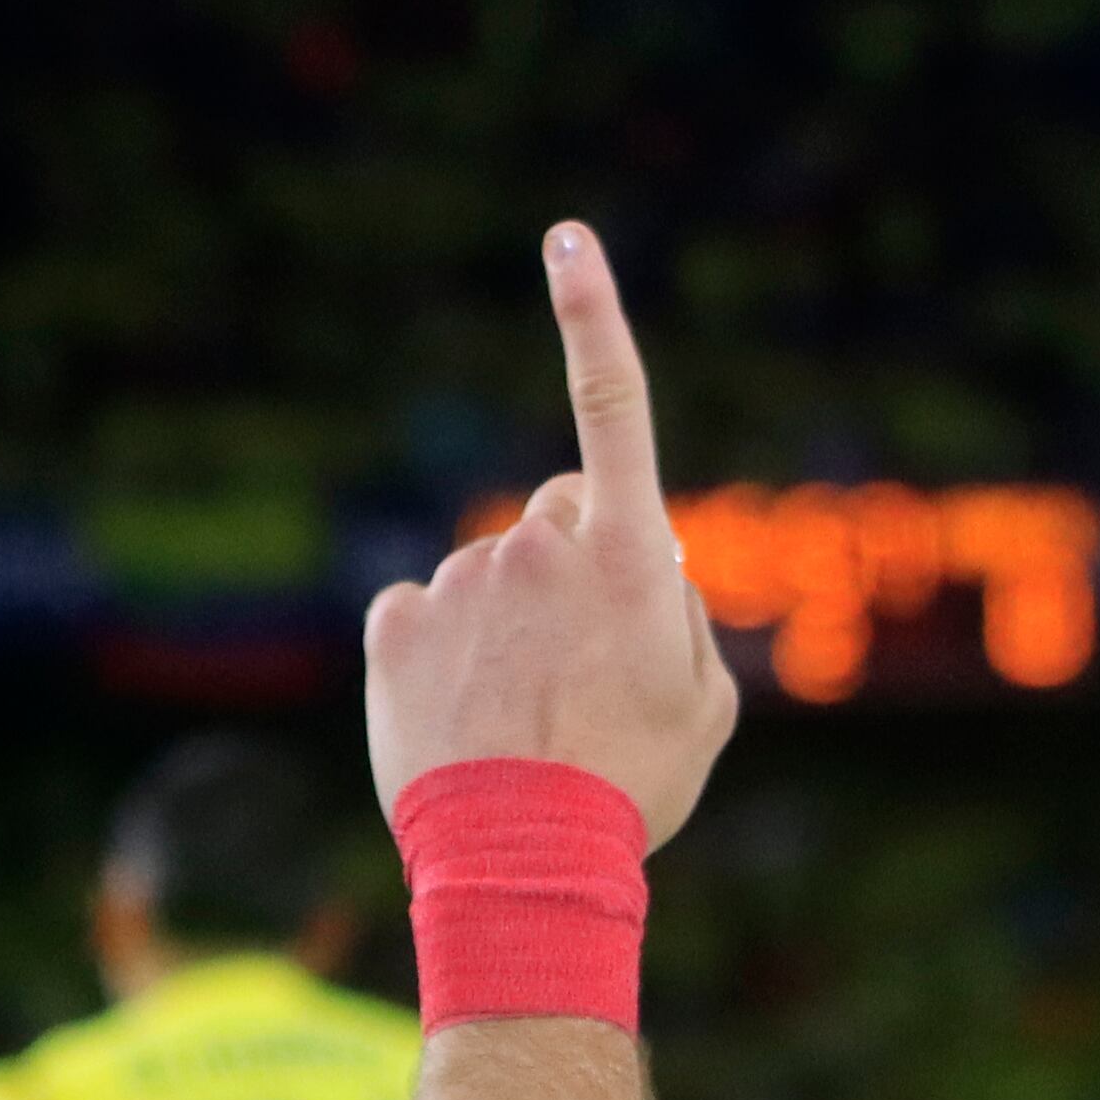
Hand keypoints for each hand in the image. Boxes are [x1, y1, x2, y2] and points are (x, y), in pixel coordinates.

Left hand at [364, 224, 738, 843]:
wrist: (522, 863)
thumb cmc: (633, 785)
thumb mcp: (706, 703)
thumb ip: (681, 612)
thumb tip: (647, 565)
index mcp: (628, 556)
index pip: (613, 407)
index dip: (592, 315)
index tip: (566, 235)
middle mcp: (538, 546)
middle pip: (564, 517)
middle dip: (579, 567)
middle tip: (591, 669)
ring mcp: (458, 580)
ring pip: (495, 576)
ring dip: (514, 627)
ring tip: (528, 718)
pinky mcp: (394, 622)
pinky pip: (428, 614)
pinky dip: (447, 656)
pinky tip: (468, 719)